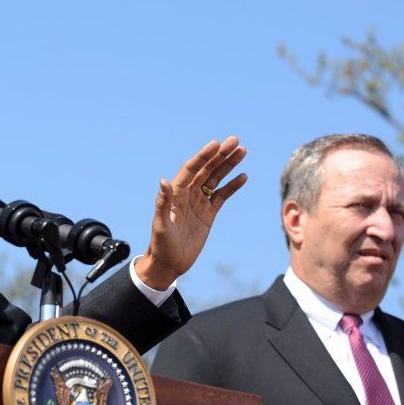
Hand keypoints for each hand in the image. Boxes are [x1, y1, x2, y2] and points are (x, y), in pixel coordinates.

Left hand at [135, 136, 246, 289]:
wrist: (169, 263)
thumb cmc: (160, 245)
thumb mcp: (160, 225)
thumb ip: (162, 203)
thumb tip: (163, 181)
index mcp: (175, 193)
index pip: (191, 169)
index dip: (203, 156)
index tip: (216, 144)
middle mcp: (187, 194)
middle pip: (206, 169)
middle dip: (220, 155)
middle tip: (235, 141)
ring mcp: (199, 203)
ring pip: (216, 179)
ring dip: (228, 165)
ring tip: (242, 151)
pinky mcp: (208, 214)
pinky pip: (222, 196)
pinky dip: (232, 186)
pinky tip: (243, 176)